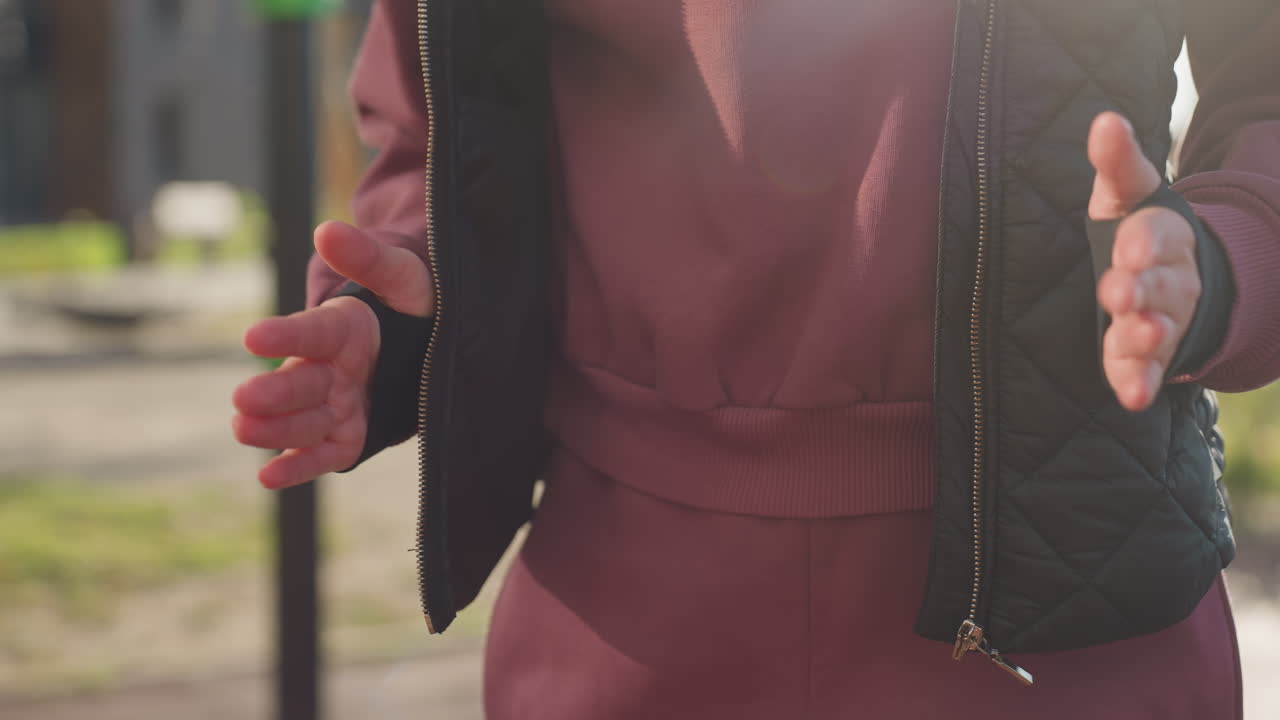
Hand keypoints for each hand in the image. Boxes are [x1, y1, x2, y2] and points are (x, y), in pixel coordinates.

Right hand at [232, 221, 433, 488]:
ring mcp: (336, 405)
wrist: (429, 345)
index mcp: (340, 328)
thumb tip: (328, 230)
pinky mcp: (348, 438)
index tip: (253, 337)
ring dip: (275, 428)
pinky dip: (296, 467)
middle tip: (244, 398)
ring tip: (245, 429)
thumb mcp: (403, 276)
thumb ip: (369, 258)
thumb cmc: (415, 302)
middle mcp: (329, 369)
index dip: (285, 336)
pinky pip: (321, 455)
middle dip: (274, 392)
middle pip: (301, 382)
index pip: (311, 332)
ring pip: (304, 420)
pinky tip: (268, 477)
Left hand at [1088, 112, 1200, 411]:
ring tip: (1134, 333)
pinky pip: (1147, 373)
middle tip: (1120, 289)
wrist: (1172, 280)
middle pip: (1163, 286)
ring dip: (1146, 334)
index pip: (1159, 235)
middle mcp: (1172, 282)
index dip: (1145, 241)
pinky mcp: (1147, 359)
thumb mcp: (1127, 194)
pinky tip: (1133, 397)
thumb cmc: (1137, 230)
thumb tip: (1105, 121)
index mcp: (1165, 237)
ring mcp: (1164, 323)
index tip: (1128, 244)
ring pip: (1160, 330)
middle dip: (1144, 288)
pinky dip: (1141, 384)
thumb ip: (1118, 163)